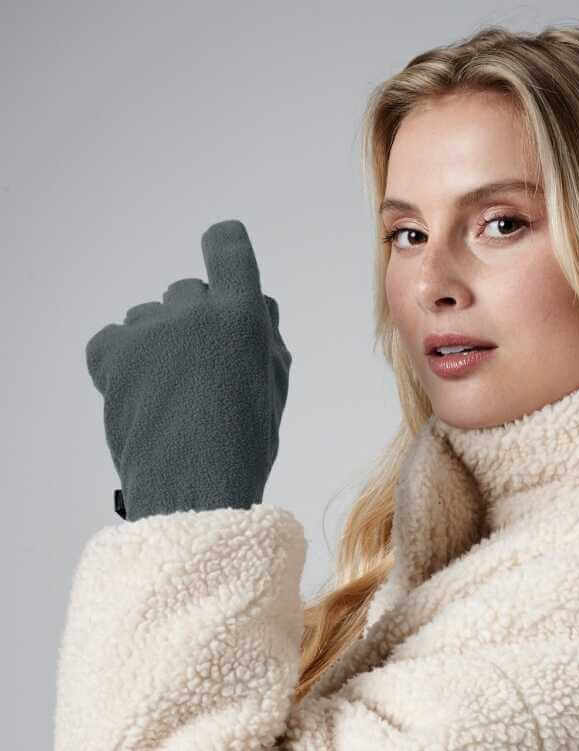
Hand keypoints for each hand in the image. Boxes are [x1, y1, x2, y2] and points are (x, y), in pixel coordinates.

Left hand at [85, 219, 291, 520]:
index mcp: (243, 316)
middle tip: (196, 367)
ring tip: (165, 392)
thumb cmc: (244, 444)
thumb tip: (255, 305)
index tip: (220, 240)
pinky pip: (112, 339)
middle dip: (192, 319)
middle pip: (186, 291)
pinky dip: (121, 359)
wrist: (196, 489)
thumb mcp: (273, 385)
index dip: (223, 243)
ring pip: (148, 316)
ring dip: (157, 342)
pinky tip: (135, 391)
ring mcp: (151, 331)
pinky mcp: (115, 354)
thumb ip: (264, 336)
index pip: (229, 251)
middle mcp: (195, 311)